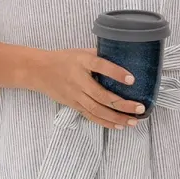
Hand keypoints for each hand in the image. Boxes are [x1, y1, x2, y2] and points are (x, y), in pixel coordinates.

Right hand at [27, 47, 146, 127]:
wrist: (39, 71)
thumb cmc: (64, 59)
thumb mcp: (81, 52)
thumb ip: (100, 56)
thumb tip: (124, 57)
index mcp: (82, 61)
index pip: (100, 66)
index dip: (116, 73)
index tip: (132, 79)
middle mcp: (78, 80)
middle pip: (101, 95)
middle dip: (122, 104)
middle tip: (140, 108)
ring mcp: (75, 95)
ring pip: (97, 110)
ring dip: (117, 117)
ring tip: (133, 121)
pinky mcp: (73, 105)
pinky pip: (91, 116)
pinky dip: (105, 122)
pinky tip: (119, 125)